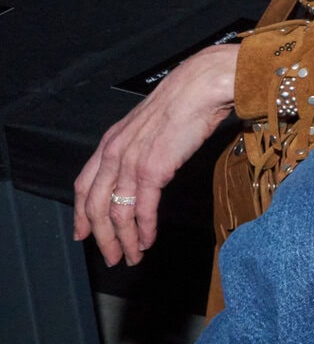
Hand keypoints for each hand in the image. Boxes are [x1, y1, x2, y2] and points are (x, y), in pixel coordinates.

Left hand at [73, 44, 237, 266]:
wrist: (202, 87)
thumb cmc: (184, 101)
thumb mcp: (150, 125)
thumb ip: (140, 147)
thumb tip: (146, 168)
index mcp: (110, 142)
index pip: (84, 186)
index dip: (81, 214)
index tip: (83, 234)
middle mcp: (114, 154)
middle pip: (96, 207)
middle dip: (101, 237)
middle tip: (111, 257)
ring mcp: (131, 163)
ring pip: (116, 213)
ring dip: (124, 240)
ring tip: (133, 256)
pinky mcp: (153, 170)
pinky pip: (142, 209)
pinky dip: (144, 229)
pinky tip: (148, 240)